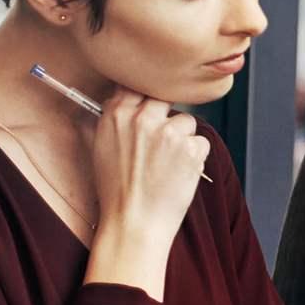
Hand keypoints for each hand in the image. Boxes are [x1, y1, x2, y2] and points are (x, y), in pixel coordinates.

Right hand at [86, 89, 207, 300]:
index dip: (146, 96)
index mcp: (116, 114)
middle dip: (166, 116)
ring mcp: (169, 132)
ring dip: (183, 138)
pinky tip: (180, 174)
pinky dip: (196, 157)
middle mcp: (142, 118)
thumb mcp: (103, 145)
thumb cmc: (116, 189)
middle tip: (162, 141)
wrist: (134, 220)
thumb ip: (117, 119)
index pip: (138, 84)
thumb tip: (131, 98)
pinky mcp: (191, 148)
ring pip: (186, 121)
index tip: (149, 107)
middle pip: (165, 98)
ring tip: (168, 164)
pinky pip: (201, 142)